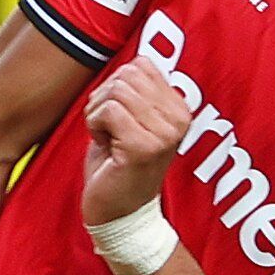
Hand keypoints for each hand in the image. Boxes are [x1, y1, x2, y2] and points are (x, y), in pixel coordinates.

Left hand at [81, 61, 191, 228]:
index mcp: (179, 109)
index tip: (118, 117)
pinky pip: (107, 110)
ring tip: (108, 139)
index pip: (141, 65)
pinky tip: (105, 148)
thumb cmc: (118, 166)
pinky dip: (94, 126)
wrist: (120, 215)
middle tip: (108, 130)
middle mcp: (179, 119)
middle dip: (104, 99)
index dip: (117, 86)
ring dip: (97, 114)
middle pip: (126, 75)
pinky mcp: (143, 147)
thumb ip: (136, 91)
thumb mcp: (133, 121)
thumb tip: (135, 59)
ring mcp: (164, 133)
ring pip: (115, 91)